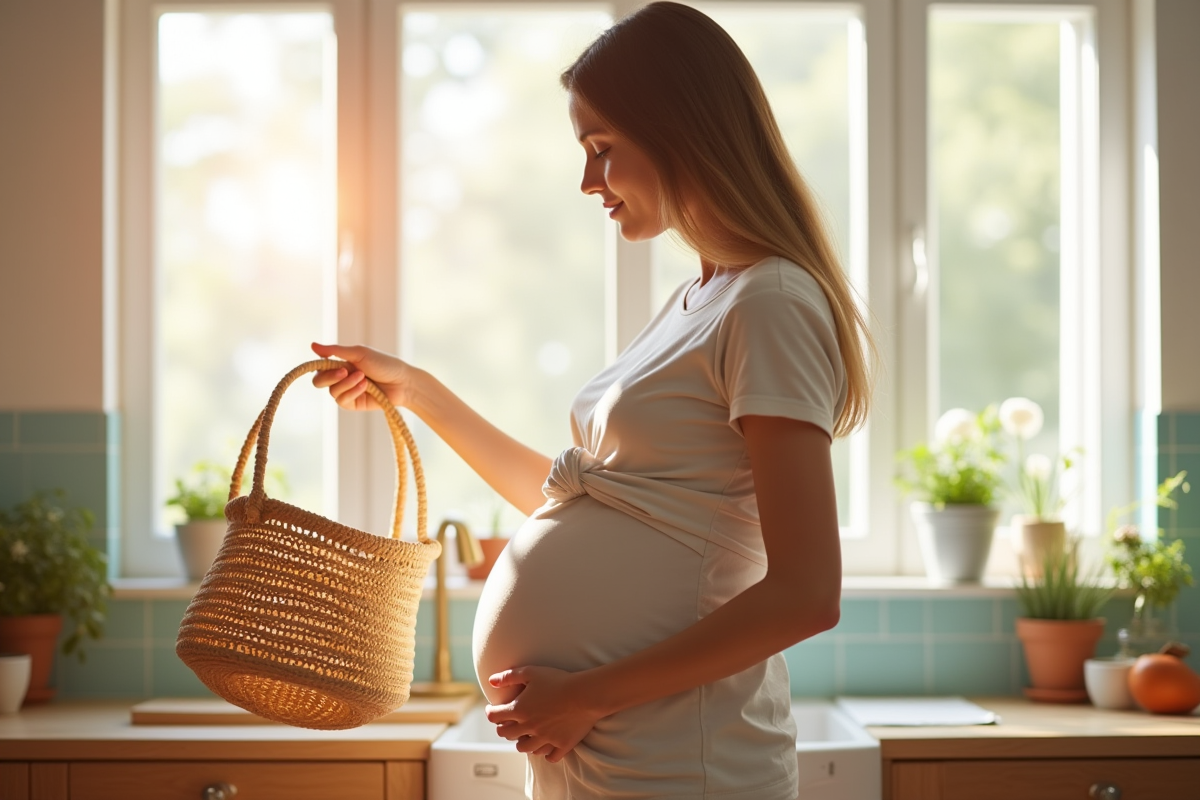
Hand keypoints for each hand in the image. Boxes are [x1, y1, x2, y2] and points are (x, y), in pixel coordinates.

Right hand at [310, 342, 420, 410]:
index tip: (329, 361)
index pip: (319, 367)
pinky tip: (365, 386)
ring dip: (347, 383)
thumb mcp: (359, 353)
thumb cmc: (384, 363)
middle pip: (318, 381)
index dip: (320, 366)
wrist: (403, 381)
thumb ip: (335, 351)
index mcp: (341, 363)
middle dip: (330, 376)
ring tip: (363, 377)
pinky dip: (352, 392)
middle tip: (345, 371)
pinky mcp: (353, 404)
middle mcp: (341, 377)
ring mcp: (346, 391)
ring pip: (332, 391)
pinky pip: (342, 400)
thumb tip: (312, 345)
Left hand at [485, 666, 603, 762]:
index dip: (491, 712)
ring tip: (525, 736)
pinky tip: (546, 747)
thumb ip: (509, 676)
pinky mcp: (561, 745)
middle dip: (503, 728)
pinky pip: (549, 756)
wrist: (585, 694)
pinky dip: (545, 753)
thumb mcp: (531, 672)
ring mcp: (545, 739)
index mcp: (519, 710)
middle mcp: (529, 728)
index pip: (494, 718)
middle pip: (506, 735)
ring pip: (525, 749)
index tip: (493, 709)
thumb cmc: (558, 680)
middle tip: (507, 722)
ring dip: (522, 742)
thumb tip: (491, 681)